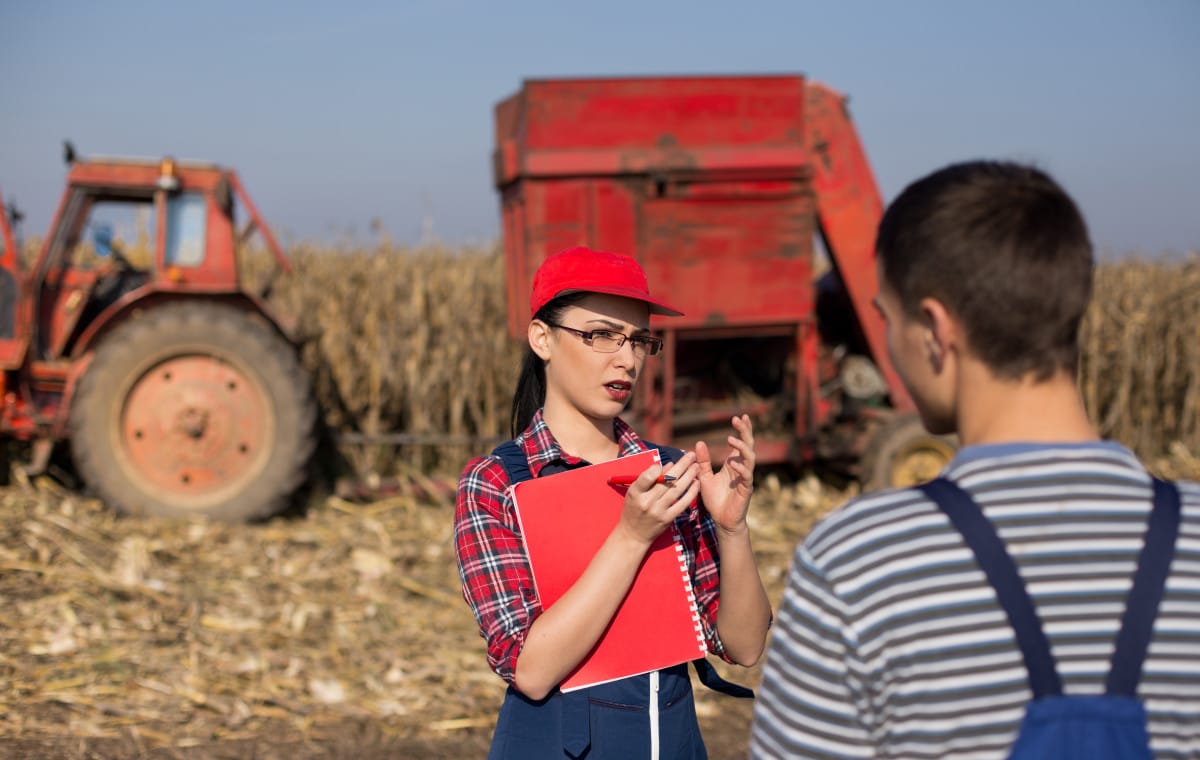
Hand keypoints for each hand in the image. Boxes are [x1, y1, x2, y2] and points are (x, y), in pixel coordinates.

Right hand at [616, 452, 700, 545]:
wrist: (633, 535)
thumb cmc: (633, 509)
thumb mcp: (634, 492)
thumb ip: (649, 478)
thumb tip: (669, 465)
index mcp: (635, 493)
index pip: (646, 477)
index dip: (658, 468)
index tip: (669, 460)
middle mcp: (646, 502)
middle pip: (666, 481)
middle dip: (681, 466)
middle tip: (691, 455)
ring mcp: (658, 511)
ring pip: (676, 490)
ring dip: (688, 476)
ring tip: (696, 466)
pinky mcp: (667, 519)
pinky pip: (682, 504)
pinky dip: (690, 493)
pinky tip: (696, 483)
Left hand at [695, 414, 755, 533]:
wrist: (722, 520)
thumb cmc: (716, 500)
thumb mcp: (705, 477)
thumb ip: (703, 462)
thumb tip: (699, 442)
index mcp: (733, 464)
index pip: (739, 443)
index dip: (742, 430)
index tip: (739, 416)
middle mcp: (741, 468)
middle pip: (748, 445)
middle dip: (745, 431)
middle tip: (738, 419)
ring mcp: (745, 478)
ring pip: (750, 458)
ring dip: (742, 447)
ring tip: (731, 438)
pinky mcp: (746, 489)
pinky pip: (747, 476)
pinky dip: (741, 468)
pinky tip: (733, 463)